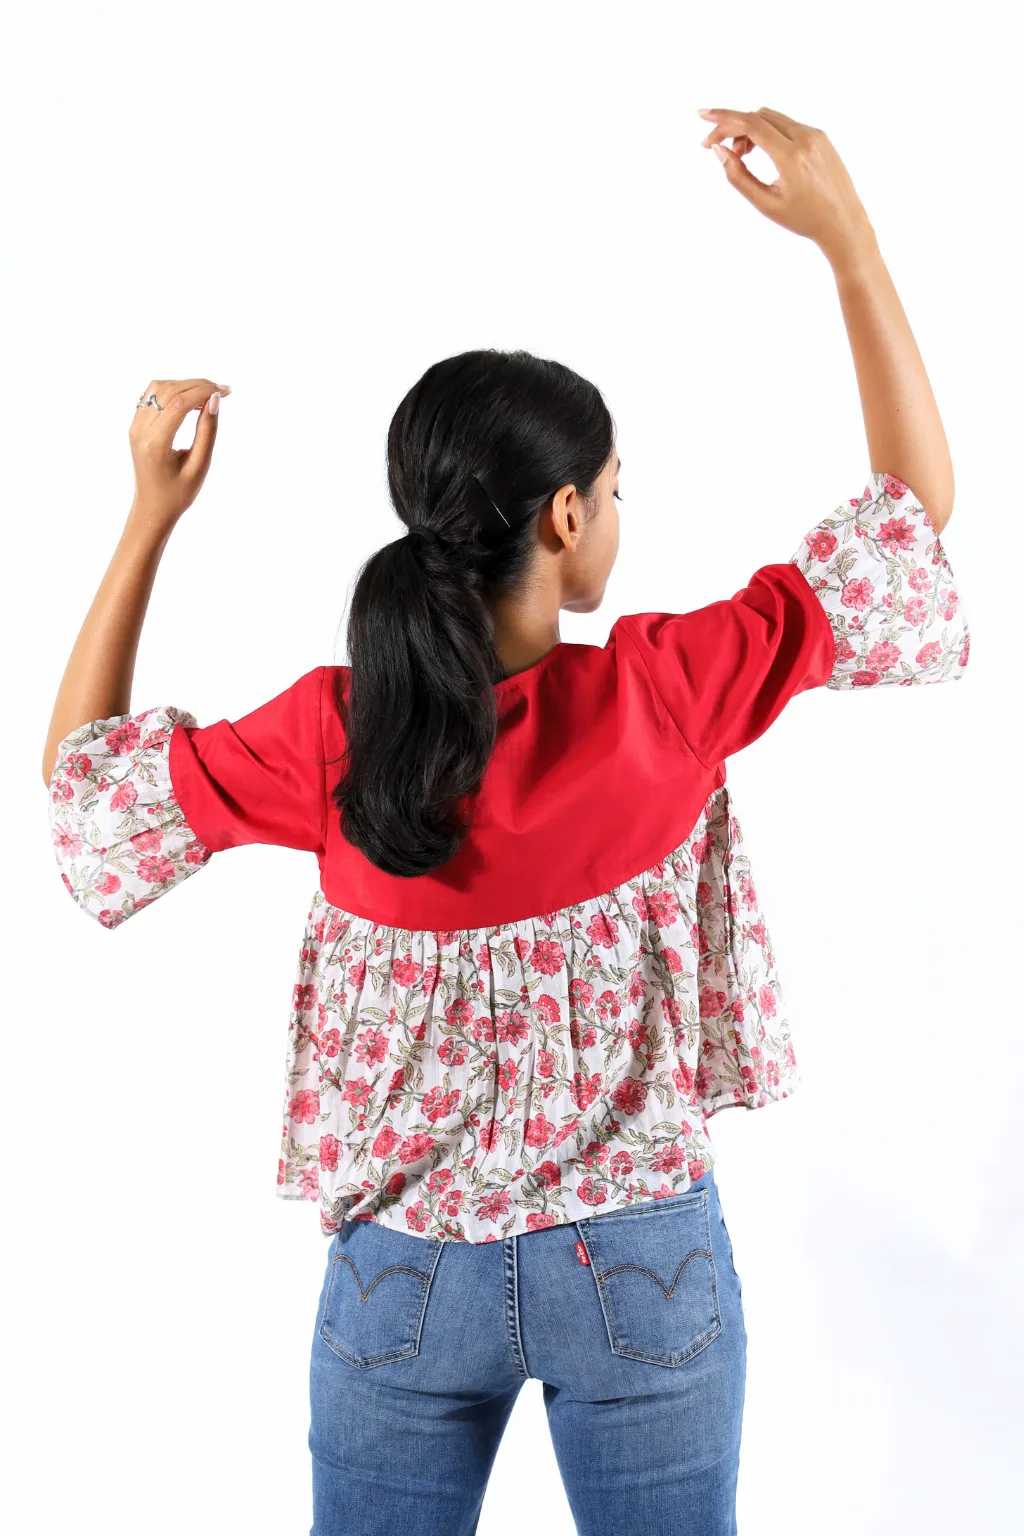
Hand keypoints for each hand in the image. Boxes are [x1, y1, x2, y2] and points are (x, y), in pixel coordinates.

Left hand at [128, 377, 230, 530]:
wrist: (153, 507)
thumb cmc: (179, 493)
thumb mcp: (200, 465)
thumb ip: (207, 431)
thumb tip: (214, 400)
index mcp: (155, 444)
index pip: (180, 403)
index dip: (204, 392)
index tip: (225, 392)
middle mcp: (140, 430)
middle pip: (169, 391)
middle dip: (198, 385)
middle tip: (221, 391)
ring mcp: (135, 426)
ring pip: (159, 388)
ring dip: (184, 385)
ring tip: (207, 395)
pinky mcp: (135, 424)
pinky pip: (151, 396)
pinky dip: (172, 390)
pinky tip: (190, 399)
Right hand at [697, 106, 876, 266]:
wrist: (844, 223)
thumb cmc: (804, 219)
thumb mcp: (765, 204)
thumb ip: (738, 177)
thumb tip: (718, 151)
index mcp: (791, 156)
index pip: (751, 123)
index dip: (723, 118)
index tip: (702, 117)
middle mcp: (806, 138)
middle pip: (758, 116)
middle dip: (733, 126)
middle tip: (716, 147)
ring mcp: (816, 134)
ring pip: (772, 118)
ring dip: (749, 129)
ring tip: (741, 155)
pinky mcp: (821, 136)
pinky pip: (786, 124)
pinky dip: (767, 132)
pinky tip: (760, 152)